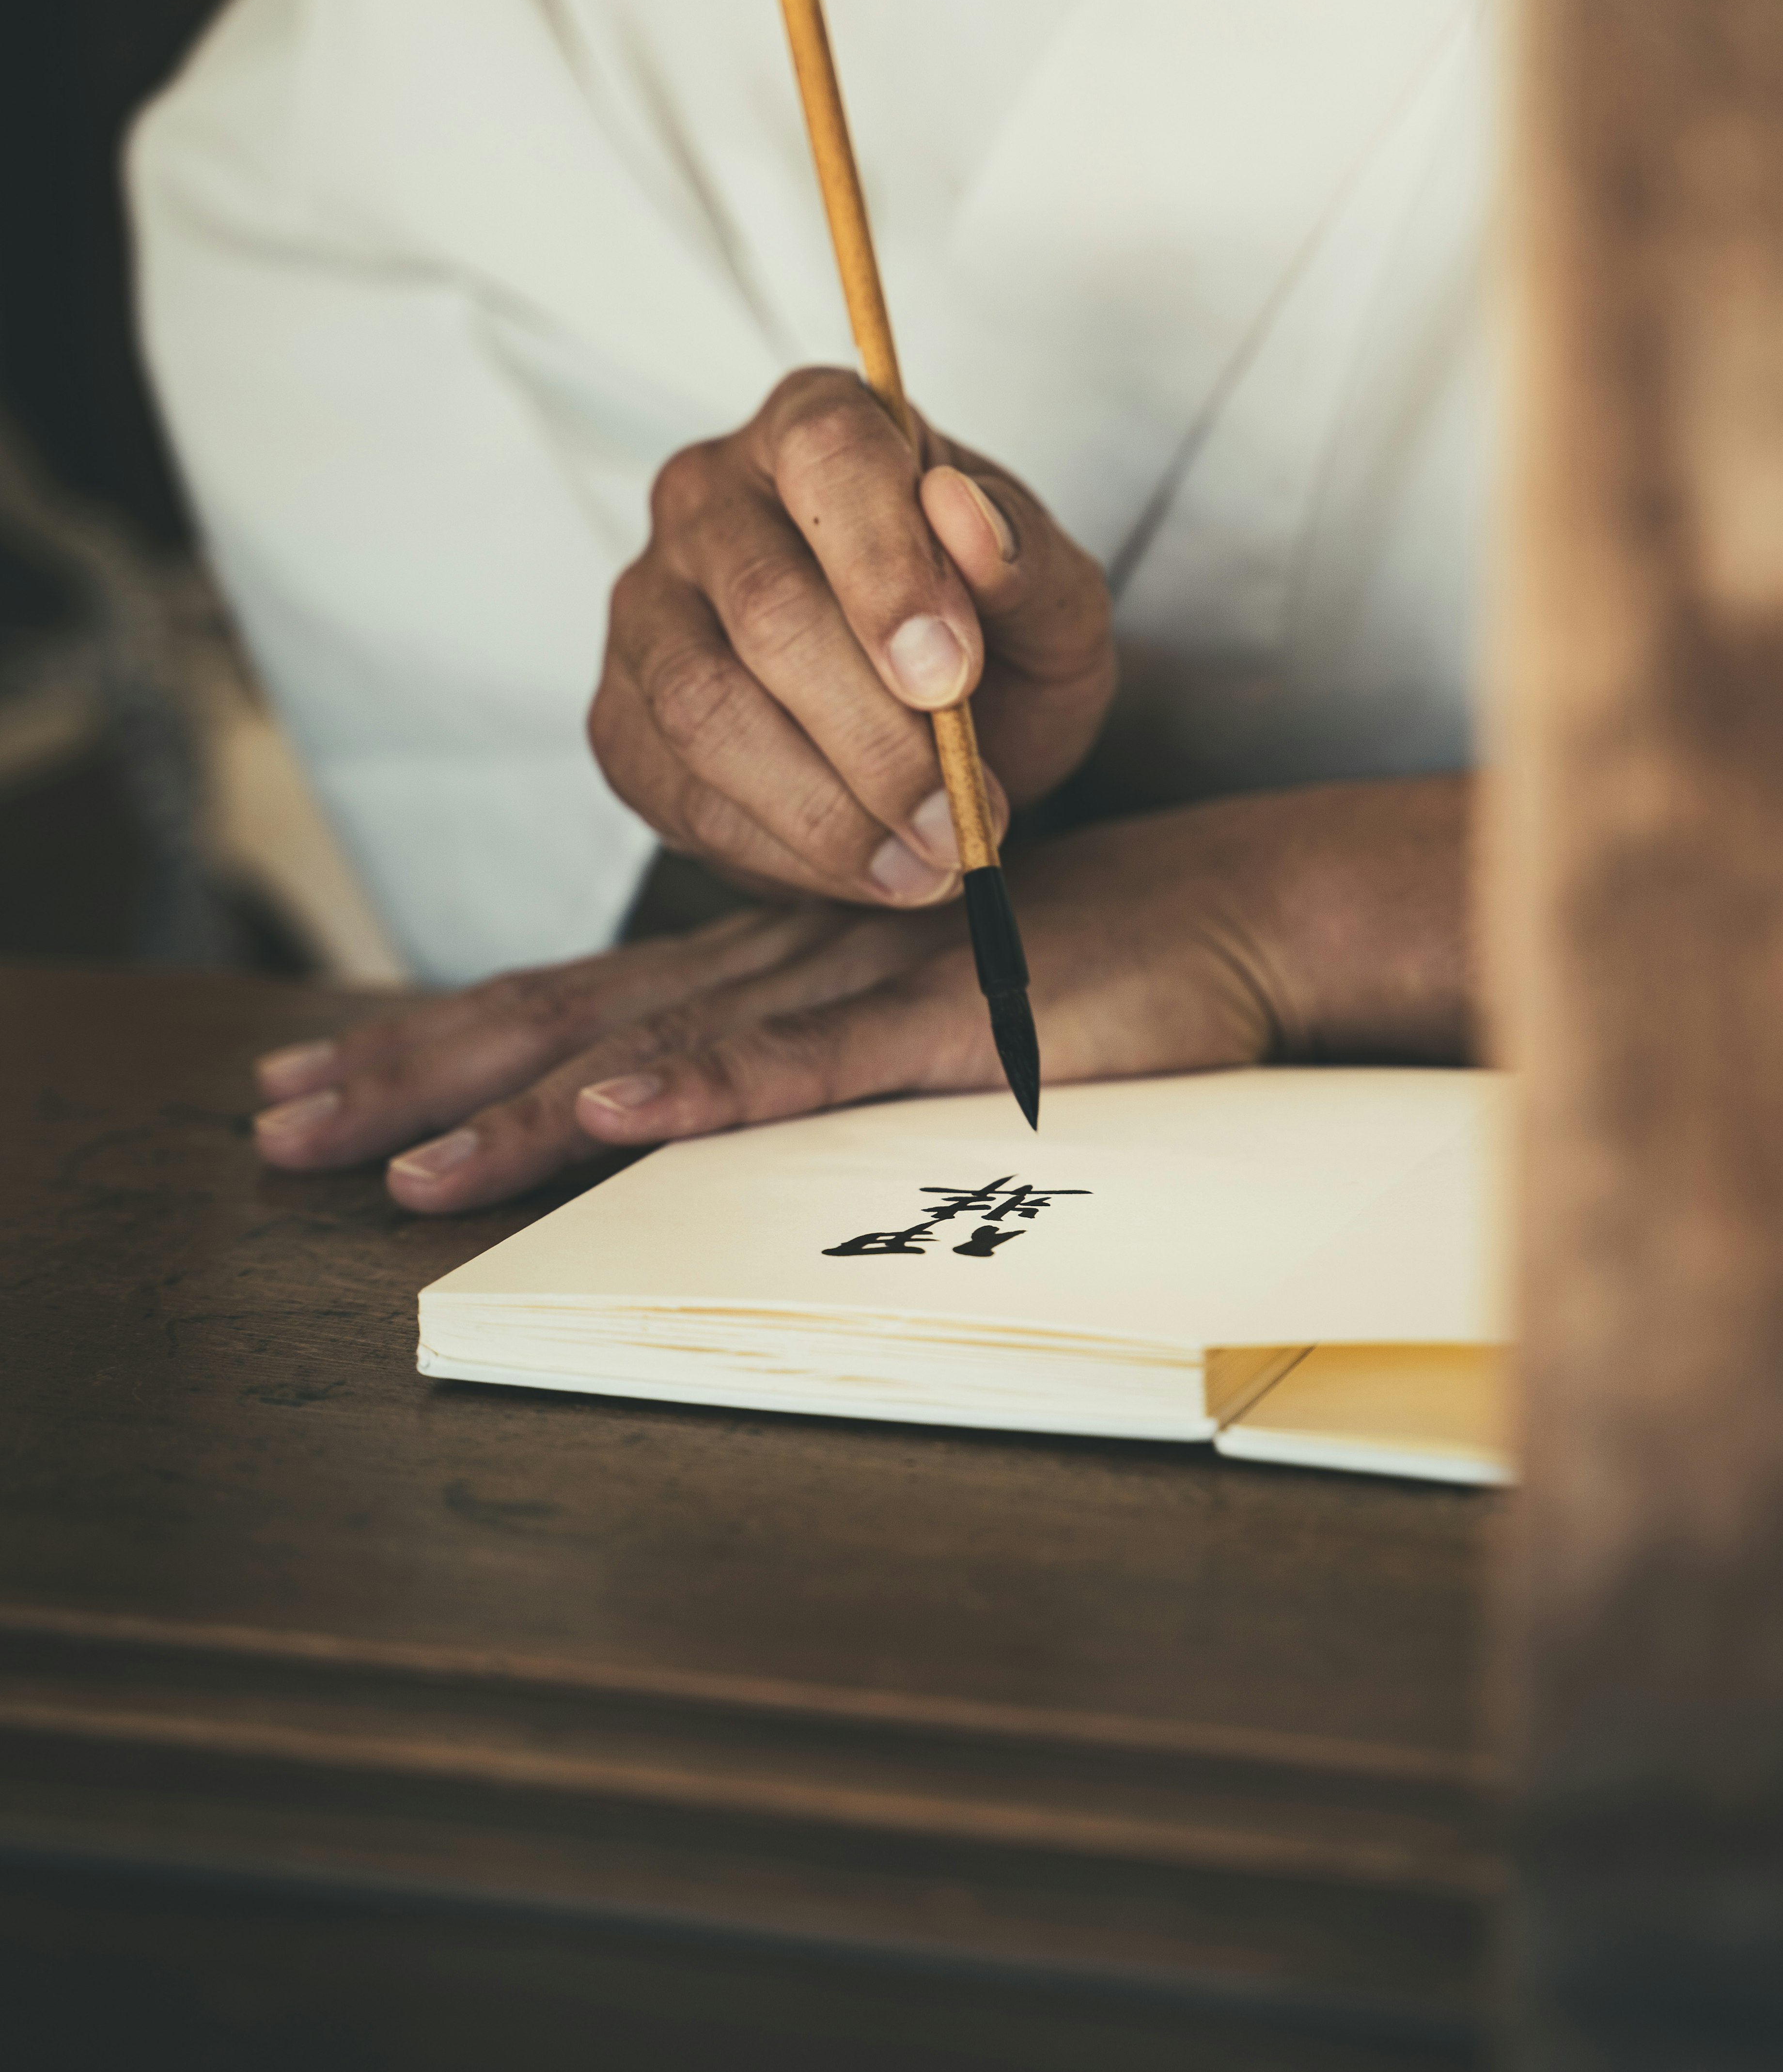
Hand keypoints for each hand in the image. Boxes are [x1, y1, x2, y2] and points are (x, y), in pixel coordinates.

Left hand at [251, 777, 1471, 1212]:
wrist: (1219, 909)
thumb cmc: (1068, 964)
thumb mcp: (909, 1006)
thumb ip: (812, 1044)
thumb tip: (697, 1096)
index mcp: (760, 965)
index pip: (564, 1002)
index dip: (431, 1038)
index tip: (315, 1075)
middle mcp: (772, 969)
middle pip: (555, 1022)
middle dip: (406, 1074)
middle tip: (275, 1123)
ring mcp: (845, 995)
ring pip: (643, 1053)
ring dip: (506, 1110)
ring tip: (382, 1162)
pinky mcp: (930, 1031)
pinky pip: (791, 1069)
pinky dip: (691, 1091)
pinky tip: (603, 1113)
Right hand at [588, 367, 1115, 904]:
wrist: (935, 736)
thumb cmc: (990, 645)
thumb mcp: (1053, 608)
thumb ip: (1028, 562)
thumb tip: (968, 517)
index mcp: (817, 428)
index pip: (829, 455)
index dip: (887, 568)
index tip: (952, 676)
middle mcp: (708, 498)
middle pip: (766, 604)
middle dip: (874, 731)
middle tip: (962, 816)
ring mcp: (647, 608)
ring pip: (705, 706)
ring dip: (828, 808)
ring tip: (928, 861)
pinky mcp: (620, 719)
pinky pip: (681, 791)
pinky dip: (786, 851)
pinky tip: (870, 869)